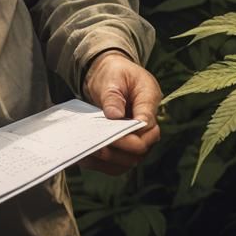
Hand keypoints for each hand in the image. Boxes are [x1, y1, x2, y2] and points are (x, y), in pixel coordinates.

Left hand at [80, 50, 161, 174]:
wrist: (110, 74)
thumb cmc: (113, 72)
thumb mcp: (112, 77)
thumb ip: (113, 96)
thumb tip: (114, 116)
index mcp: (149, 99)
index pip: (147, 127)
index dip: (130, 137)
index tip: (108, 135)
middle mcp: (149, 122)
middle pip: (141, 149)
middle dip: (118, 151)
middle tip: (95, 147)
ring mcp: (139, 135)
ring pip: (130, 160)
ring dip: (109, 160)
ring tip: (87, 153)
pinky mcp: (128, 144)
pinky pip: (119, 161)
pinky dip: (103, 163)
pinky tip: (85, 158)